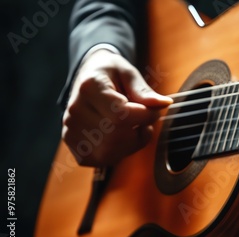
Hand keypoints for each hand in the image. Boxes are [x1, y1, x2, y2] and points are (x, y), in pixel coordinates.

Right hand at [62, 49, 171, 165]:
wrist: (86, 77)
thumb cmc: (110, 74)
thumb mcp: (128, 73)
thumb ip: (144, 91)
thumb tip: (165, 104)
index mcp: (89, 87)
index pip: (121, 114)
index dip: (145, 115)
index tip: (153, 109)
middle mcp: (75, 110)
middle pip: (116, 135)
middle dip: (139, 131)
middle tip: (145, 120)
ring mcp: (71, 129)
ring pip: (109, 152)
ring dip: (131, 144)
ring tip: (133, 128)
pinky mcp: (74, 145)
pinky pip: (102, 160)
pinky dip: (119, 152)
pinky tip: (121, 137)